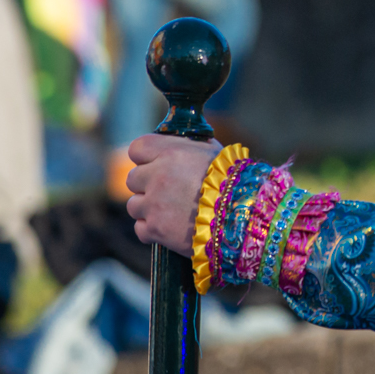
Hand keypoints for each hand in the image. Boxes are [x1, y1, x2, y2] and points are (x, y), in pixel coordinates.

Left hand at [125, 134, 220, 254]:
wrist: (242, 215)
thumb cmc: (231, 180)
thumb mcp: (212, 151)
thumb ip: (186, 147)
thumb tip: (174, 144)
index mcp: (171, 152)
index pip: (137, 148)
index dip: (145, 157)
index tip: (155, 163)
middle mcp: (157, 176)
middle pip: (133, 178)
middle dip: (147, 184)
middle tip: (168, 191)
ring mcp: (153, 204)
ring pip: (134, 205)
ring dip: (148, 208)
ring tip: (172, 211)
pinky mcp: (155, 229)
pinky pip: (141, 229)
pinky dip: (153, 230)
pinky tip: (171, 227)